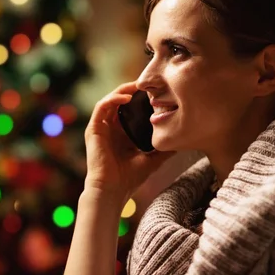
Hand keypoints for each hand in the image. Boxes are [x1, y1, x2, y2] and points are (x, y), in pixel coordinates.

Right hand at [83, 82, 175, 203]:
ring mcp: (100, 128)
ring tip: (138, 86)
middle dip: (133, 90)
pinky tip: (127, 97)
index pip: (130, 109)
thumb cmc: (129, 179)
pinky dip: (113, 99)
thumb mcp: (152, 160)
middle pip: (120, 101)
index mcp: (122, 133)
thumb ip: (164, 150)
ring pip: (110, 99)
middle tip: (148, 83)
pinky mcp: (93, 129)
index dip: (141, 99)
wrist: (112, 191)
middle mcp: (110, 128)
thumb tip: (181, 142)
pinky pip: (101, 107)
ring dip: (123, 90)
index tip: (156, 91)